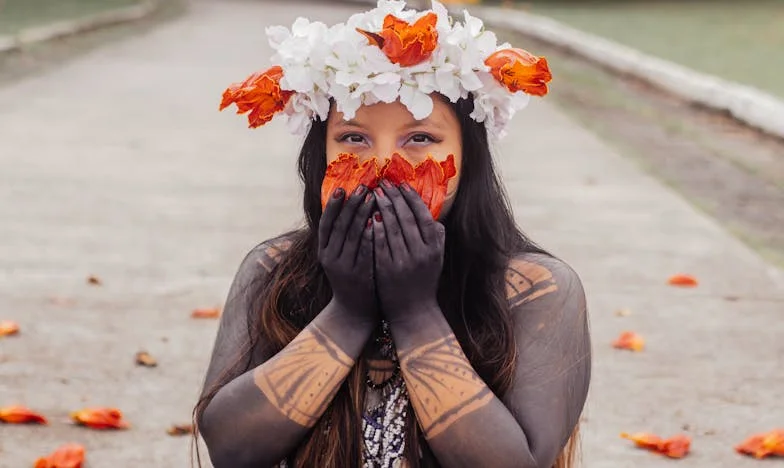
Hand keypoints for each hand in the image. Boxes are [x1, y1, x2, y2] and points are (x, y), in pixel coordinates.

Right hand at [318, 186, 376, 321]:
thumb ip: (343, 235)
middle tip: (362, 187)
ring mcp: (344, 267)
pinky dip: (370, 236)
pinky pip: (365, 252)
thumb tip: (350, 206)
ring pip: (352, 236)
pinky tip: (378, 222)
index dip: (334, 205)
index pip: (326, 223)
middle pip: (340, 226)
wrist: (353, 311)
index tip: (342, 188)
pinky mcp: (359, 276)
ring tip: (372, 198)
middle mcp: (330, 258)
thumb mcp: (340, 256)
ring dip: (362, 215)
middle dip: (351, 204)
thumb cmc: (350, 277)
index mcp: (324, 251)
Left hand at [372, 179, 445, 322]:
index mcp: (434, 248)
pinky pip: (379, 244)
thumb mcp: (437, 258)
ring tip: (374, 193)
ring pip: (391, 228)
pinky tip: (369, 215)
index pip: (422, 215)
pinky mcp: (386, 270)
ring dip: (382, 208)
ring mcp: (403, 262)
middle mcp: (420, 253)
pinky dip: (375, 228)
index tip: (402, 185)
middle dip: (394, 197)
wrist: (413, 312)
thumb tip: (430, 213)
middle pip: (405, 218)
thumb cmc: (425, 281)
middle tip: (384, 183)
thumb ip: (437, 236)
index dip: (411, 198)